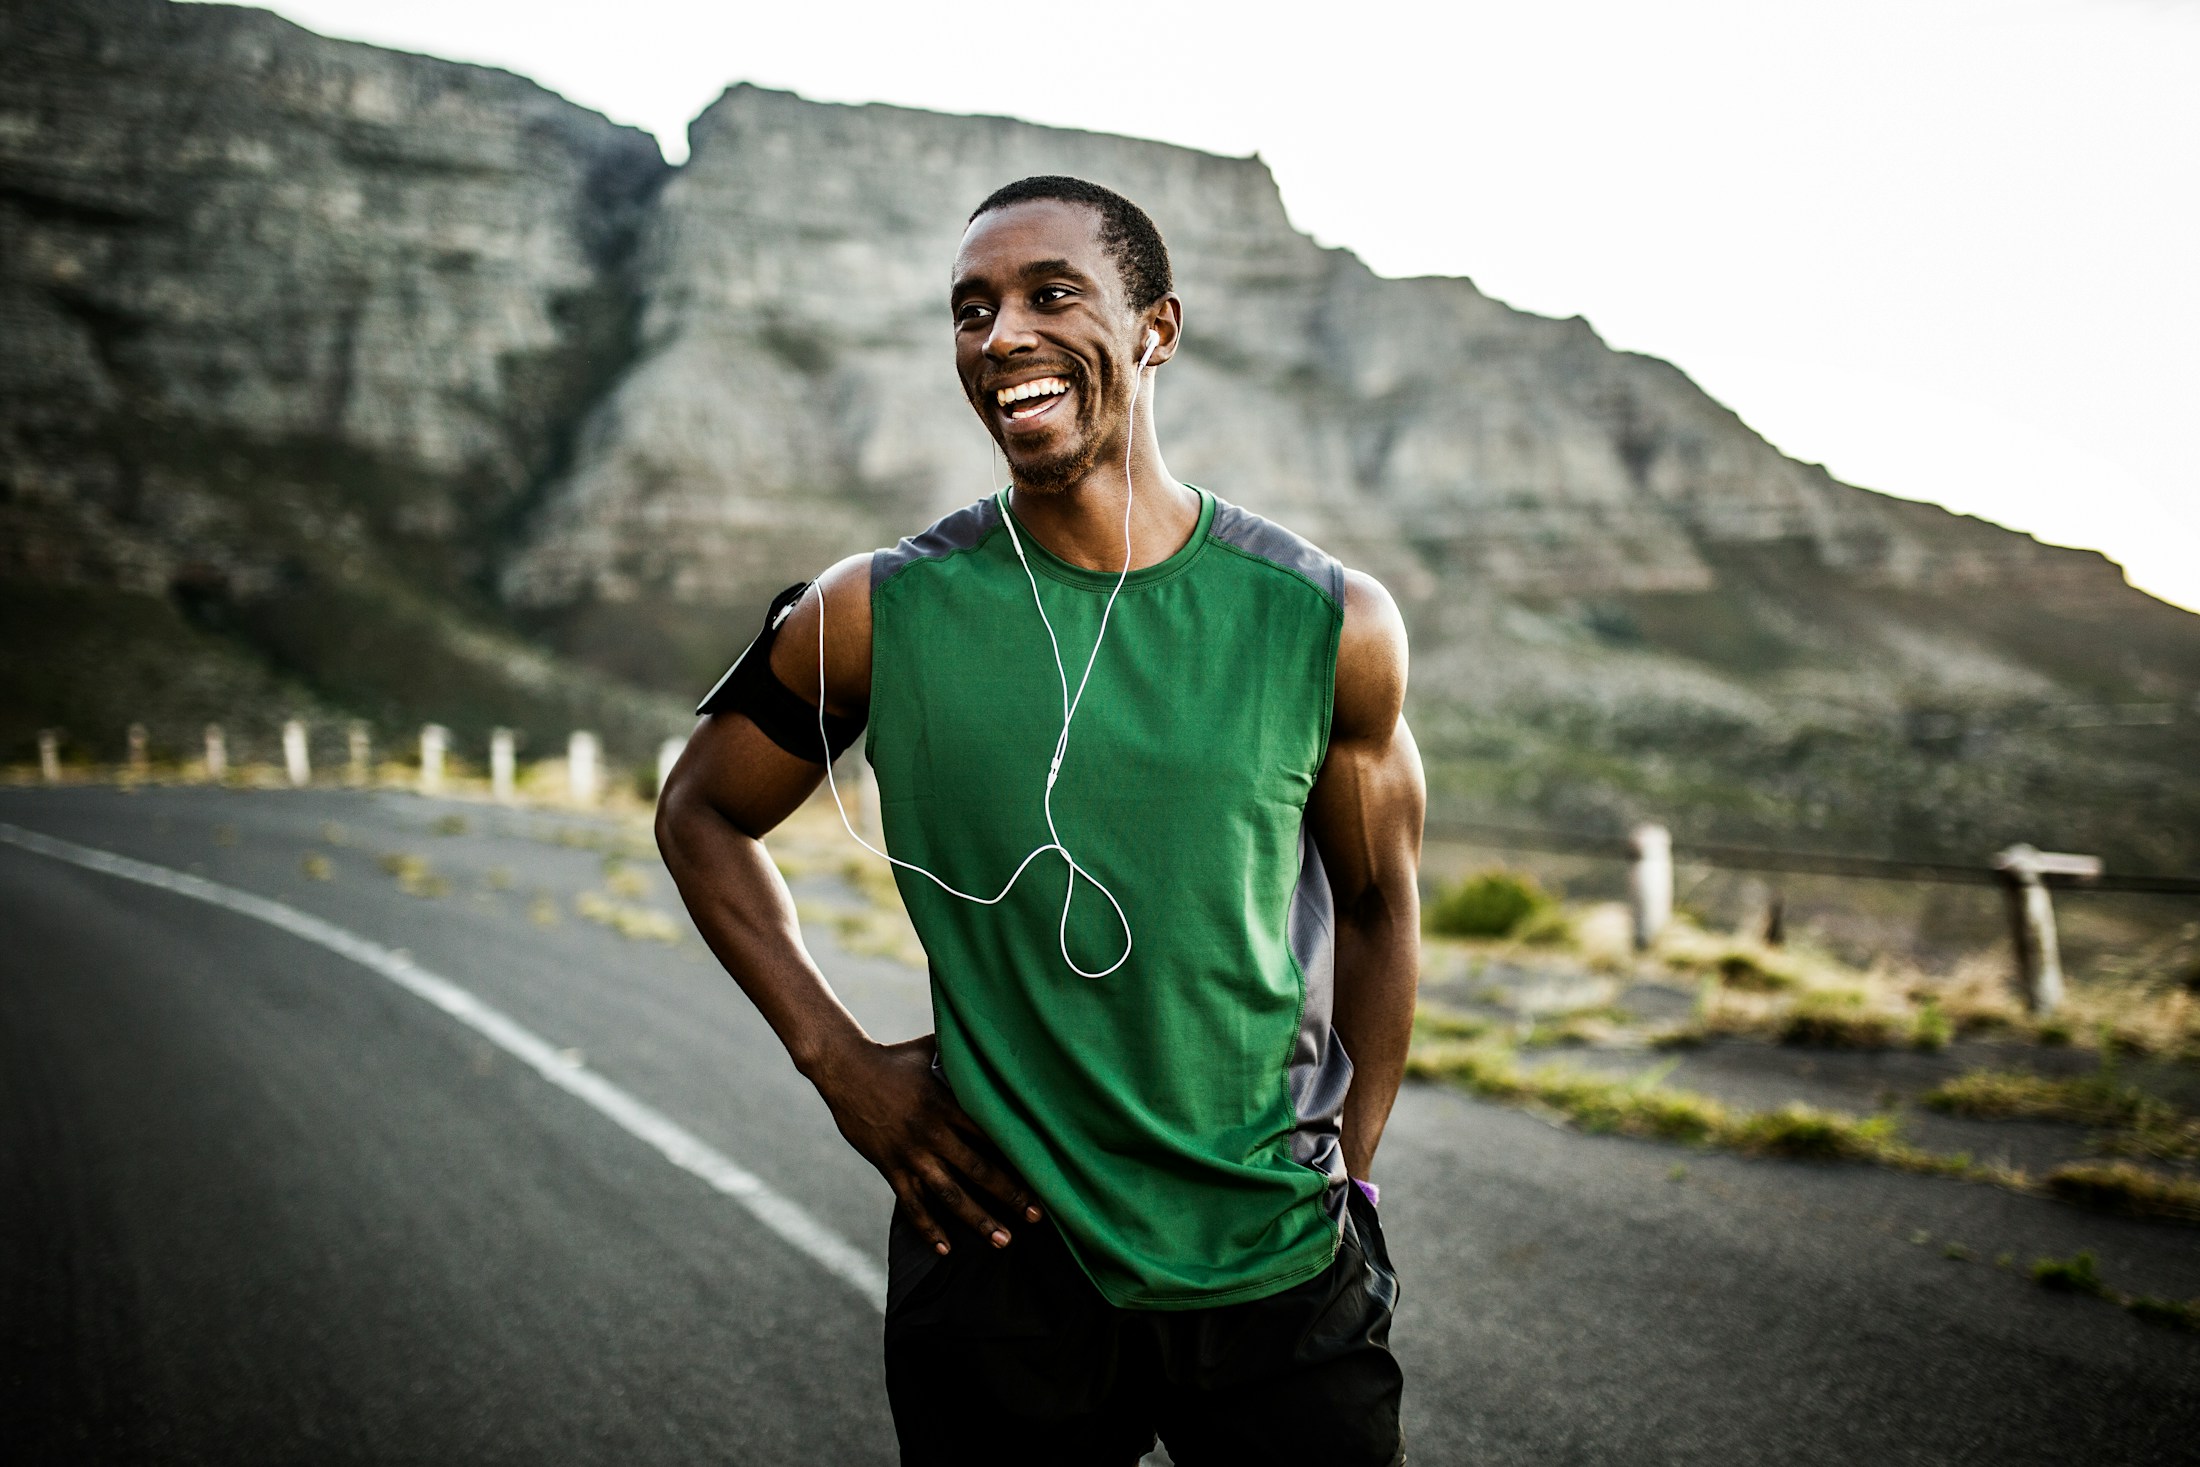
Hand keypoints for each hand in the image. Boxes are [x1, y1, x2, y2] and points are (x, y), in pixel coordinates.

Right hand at [809, 1033, 1041, 1254]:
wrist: (845, 1069)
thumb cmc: (895, 1057)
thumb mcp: (931, 1049)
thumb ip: (962, 1052)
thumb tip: (994, 1035)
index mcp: (947, 1103)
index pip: (992, 1134)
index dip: (1020, 1154)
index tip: (1044, 1172)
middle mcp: (932, 1132)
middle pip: (978, 1169)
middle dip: (1010, 1194)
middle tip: (1037, 1216)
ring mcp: (909, 1153)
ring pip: (948, 1194)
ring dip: (977, 1219)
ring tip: (1002, 1240)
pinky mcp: (889, 1167)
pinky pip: (911, 1204)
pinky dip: (928, 1228)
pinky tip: (946, 1249)